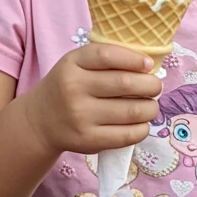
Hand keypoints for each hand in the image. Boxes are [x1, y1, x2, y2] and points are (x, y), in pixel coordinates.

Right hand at [26, 43, 161, 156]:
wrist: (41, 121)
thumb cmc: (67, 86)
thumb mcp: (75, 64)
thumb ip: (104, 60)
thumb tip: (147, 65)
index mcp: (72, 64)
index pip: (107, 55)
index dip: (134, 59)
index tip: (148, 65)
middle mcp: (74, 88)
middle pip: (125, 83)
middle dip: (151, 85)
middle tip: (155, 86)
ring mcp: (81, 116)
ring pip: (132, 110)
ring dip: (150, 107)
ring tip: (150, 105)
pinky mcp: (89, 140)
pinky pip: (128, 135)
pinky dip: (142, 128)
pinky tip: (140, 123)